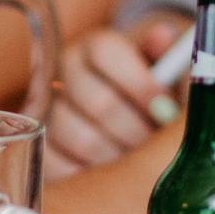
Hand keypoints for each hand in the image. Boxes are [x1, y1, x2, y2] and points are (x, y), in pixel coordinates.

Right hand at [48, 12, 193, 178]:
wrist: (136, 113)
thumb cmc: (158, 88)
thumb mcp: (170, 68)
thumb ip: (171, 55)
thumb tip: (162, 36)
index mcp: (95, 46)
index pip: (106, 51)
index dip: (139, 82)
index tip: (166, 107)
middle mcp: (65, 73)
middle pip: (97, 101)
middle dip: (136, 129)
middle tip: (158, 145)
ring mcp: (49, 111)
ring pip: (80, 137)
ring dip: (117, 156)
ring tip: (140, 162)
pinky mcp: (43, 147)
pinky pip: (59, 166)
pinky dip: (90, 177)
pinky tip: (112, 177)